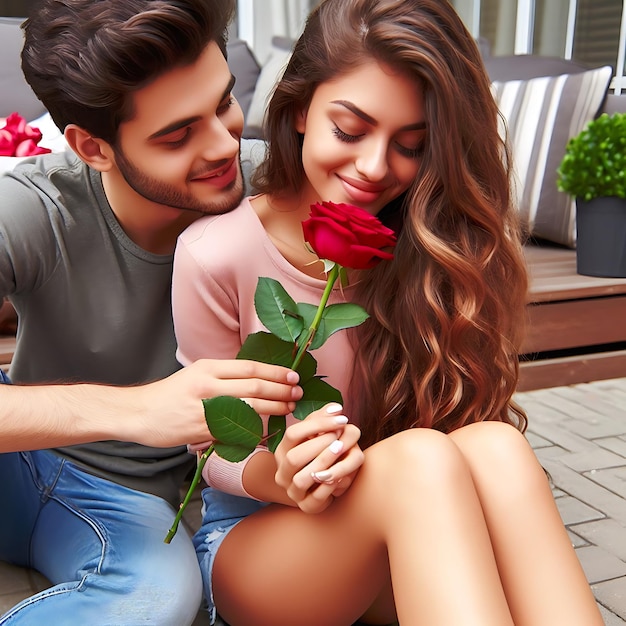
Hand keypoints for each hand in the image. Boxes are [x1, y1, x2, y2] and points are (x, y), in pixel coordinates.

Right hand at [119, 358, 301, 447]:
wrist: (139, 412)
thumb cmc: (171, 394)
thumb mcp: (196, 374)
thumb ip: (223, 376)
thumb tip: (256, 380)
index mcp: (209, 368)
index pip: (250, 368)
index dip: (276, 373)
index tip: (293, 377)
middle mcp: (209, 385)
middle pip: (255, 387)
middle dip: (281, 391)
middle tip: (297, 394)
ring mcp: (206, 409)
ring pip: (250, 409)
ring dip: (274, 409)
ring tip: (288, 409)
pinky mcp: (203, 430)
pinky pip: (235, 431)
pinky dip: (254, 430)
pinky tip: (266, 430)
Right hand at [274, 403, 362, 512]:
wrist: (316, 486)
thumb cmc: (318, 454)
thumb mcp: (318, 434)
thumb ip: (324, 419)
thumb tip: (336, 408)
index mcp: (282, 450)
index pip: (293, 434)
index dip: (318, 424)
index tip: (341, 418)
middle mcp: (282, 471)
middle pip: (294, 457)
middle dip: (319, 445)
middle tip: (340, 436)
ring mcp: (292, 491)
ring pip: (302, 479)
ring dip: (323, 463)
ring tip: (341, 450)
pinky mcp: (306, 506)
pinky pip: (315, 499)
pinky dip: (329, 487)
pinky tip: (342, 474)